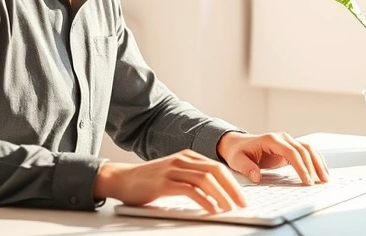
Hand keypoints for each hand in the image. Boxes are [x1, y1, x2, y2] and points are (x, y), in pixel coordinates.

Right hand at [93, 149, 247, 213]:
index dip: (233, 183)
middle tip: (242, 204)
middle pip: (216, 171)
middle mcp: (182, 160)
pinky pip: (190, 190)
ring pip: (206, 179)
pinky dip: (204, 200)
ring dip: (221, 195)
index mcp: (187, 157)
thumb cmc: (149, 181)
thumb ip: (192, 180)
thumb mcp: (174, 175)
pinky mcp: (164, 182)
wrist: (122, 179)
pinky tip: (211, 209)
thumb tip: (216, 195)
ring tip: (229, 208)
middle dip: (232, 188)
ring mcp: (173, 170)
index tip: (242, 198)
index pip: (218, 167)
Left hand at [217, 132, 329, 184]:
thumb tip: (256, 176)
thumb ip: (247, 168)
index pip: (291, 152)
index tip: (306, 180)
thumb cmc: (238, 152)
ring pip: (308, 149)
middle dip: (312, 167)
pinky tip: (321, 172)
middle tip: (317, 184)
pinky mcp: (290, 147)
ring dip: (318, 163)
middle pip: (303, 150)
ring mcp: (288, 141)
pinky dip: (316, 161)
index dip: (300, 166)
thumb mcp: (237, 160)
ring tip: (325, 179)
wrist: (238, 144)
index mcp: (271, 139)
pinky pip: (307, 152)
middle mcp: (282, 138)